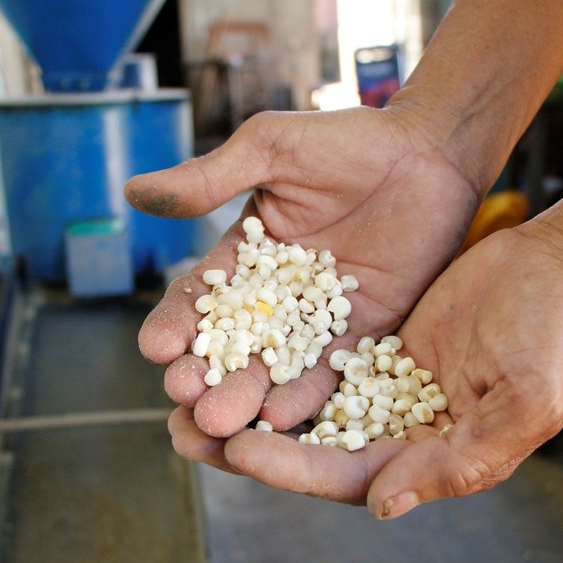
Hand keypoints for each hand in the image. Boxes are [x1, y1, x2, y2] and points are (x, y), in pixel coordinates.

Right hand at [130, 107, 478, 446]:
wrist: (430, 153)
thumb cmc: (348, 140)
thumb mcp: (270, 151)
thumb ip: (210, 180)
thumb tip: (132, 191)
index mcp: (247, 257)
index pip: (203, 297)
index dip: (178, 322)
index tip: (156, 347)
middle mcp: (280, 297)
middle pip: (234, 344)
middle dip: (205, 373)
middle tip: (183, 397)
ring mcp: (322, 320)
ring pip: (277, 367)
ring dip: (246, 395)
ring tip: (221, 422)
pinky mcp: (367, 333)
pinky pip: (332, 370)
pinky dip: (306, 394)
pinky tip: (278, 418)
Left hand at [210, 221, 562, 517]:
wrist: (556, 265)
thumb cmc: (554, 334)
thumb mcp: (524, 402)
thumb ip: (460, 461)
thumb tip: (383, 506)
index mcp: (432, 456)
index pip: (347, 477)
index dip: (290, 468)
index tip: (237, 447)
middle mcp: (399, 429)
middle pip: (308, 448)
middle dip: (245, 443)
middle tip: (182, 430)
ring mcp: (382, 385)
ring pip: (300, 404)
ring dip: (244, 402)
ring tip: (182, 393)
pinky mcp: (373, 342)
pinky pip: (312, 355)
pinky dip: (270, 355)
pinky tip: (226, 344)